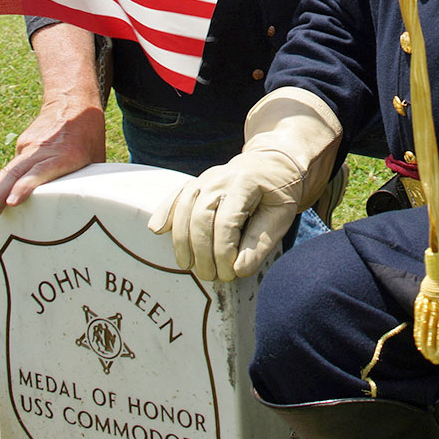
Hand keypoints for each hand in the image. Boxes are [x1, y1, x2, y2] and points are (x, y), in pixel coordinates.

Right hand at [0, 99, 105, 218]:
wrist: (73, 102)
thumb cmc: (89, 135)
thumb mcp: (96, 157)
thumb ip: (89, 181)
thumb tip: (90, 208)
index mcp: (66, 155)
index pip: (41, 171)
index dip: (26, 187)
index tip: (12, 201)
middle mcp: (44, 150)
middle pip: (17, 172)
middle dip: (0, 195)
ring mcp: (30, 146)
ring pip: (9, 170)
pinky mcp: (23, 145)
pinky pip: (12, 166)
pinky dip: (0, 182)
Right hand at [148, 88, 340, 281]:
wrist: (273, 163)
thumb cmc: (279, 192)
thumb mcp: (281, 216)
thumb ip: (261, 243)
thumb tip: (239, 269)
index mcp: (244, 184)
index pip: (226, 221)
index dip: (223, 251)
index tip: (229, 273)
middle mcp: (220, 178)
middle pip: (200, 216)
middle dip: (201, 251)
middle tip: (209, 276)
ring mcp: (204, 179)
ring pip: (183, 207)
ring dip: (181, 239)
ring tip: (187, 265)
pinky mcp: (195, 184)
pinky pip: (175, 196)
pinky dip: (164, 212)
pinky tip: (157, 230)